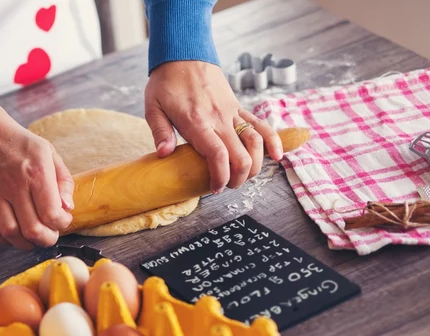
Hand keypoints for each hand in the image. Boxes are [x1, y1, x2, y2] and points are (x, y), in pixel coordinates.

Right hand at [0, 95, 72, 248]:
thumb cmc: (19, 144)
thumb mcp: (49, 153)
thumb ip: (63, 181)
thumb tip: (67, 208)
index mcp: (36, 173)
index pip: (52, 214)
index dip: (62, 224)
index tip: (62, 220)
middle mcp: (15, 186)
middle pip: (33, 229)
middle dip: (47, 239)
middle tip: (50, 234)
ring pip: (11, 233)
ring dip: (27, 243)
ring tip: (34, 238)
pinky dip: (6, 239)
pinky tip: (16, 235)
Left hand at [144, 61, 283, 192]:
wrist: (185, 54)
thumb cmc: (166, 83)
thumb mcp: (153, 107)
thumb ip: (160, 132)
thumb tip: (164, 154)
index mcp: (197, 121)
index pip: (217, 155)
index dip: (221, 176)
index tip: (216, 188)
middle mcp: (219, 118)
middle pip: (241, 154)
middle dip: (238, 177)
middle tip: (227, 186)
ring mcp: (232, 112)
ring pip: (256, 141)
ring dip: (255, 164)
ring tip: (245, 176)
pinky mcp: (238, 107)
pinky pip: (261, 124)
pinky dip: (273, 140)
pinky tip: (276, 155)